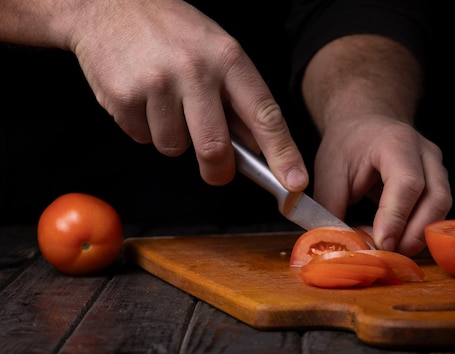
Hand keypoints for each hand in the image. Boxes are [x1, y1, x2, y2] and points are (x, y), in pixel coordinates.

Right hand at [67, 0, 306, 190]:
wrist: (107, 4)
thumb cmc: (171, 30)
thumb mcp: (216, 51)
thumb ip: (238, 100)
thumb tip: (259, 149)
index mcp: (228, 58)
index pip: (265, 115)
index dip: (283, 154)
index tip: (295, 182)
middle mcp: (195, 70)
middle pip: (215, 148)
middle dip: (217, 170)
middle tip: (216, 171)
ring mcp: (157, 84)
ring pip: (175, 148)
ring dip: (174, 139)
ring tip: (165, 103)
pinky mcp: (124, 97)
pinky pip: (143, 139)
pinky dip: (145, 128)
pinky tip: (143, 98)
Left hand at [313, 115, 451, 256]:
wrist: (365, 123)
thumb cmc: (347, 145)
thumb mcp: (329, 172)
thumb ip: (332, 208)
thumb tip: (338, 245)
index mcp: (396, 143)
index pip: (407, 183)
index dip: (396, 217)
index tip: (381, 244)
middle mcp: (426, 154)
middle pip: (435, 199)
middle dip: (413, 234)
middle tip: (386, 255)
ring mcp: (438, 168)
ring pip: (441, 210)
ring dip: (418, 237)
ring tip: (389, 250)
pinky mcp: (439, 184)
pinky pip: (437, 214)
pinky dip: (419, 232)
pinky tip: (396, 241)